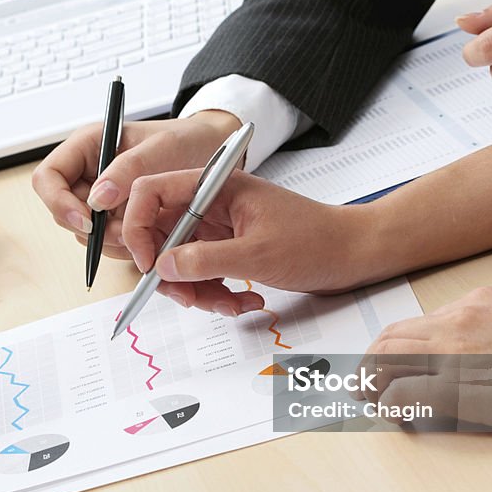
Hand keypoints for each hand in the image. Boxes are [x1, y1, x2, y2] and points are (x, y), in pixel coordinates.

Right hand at [32, 110, 240, 259]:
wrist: (212, 154)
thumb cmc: (187, 140)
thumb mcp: (161, 149)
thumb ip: (127, 171)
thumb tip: (96, 200)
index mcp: (89, 147)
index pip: (47, 178)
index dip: (59, 203)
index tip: (89, 220)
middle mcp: (89, 174)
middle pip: (64, 212)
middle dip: (94, 229)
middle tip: (129, 232)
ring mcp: (102, 199)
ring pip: (87, 234)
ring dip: (113, 242)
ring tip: (149, 232)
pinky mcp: (118, 219)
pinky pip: (109, 243)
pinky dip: (128, 247)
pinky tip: (153, 238)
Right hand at [122, 169, 367, 315]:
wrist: (354, 253)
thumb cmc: (317, 240)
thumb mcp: (257, 253)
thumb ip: (205, 260)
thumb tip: (162, 267)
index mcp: (214, 186)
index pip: (150, 193)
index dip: (137, 227)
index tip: (149, 264)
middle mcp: (211, 204)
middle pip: (160, 235)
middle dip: (170, 273)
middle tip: (190, 298)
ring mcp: (218, 228)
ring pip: (180, 261)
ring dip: (197, 291)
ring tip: (229, 304)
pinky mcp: (228, 249)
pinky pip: (203, 274)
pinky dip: (215, 294)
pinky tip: (244, 300)